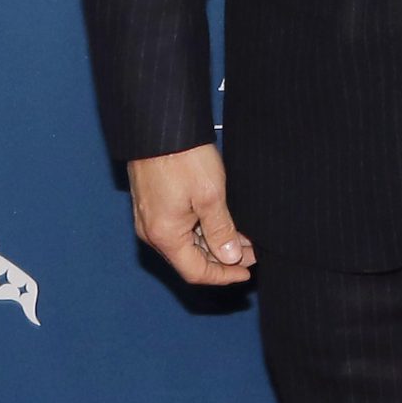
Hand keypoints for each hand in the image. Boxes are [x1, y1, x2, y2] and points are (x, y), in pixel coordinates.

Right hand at [126, 142, 255, 283]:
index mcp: (165, 236)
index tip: (246, 272)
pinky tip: (221, 221)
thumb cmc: (182, 157)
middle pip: (190, 260)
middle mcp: (152, 233)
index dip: (224, 276)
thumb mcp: (210, 196)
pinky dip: (200, 230)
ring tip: (243, 235)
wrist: (158, 126)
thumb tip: (230, 258)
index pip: (196, 272)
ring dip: (213, 243)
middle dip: (222, 259)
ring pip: (185, 243)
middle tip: (252, 251)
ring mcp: (149, 219)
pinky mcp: (151, 205)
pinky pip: (177, 228)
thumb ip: (220, 231)